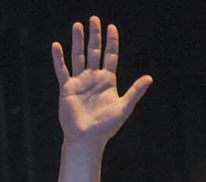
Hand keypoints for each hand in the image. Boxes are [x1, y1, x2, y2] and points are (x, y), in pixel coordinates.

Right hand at [50, 17, 151, 151]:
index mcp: (108, 81)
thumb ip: (135, 91)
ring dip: (77, 41)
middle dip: (94, 36)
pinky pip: (62, 70)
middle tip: (94, 19)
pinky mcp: (67, 88)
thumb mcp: (124, 107)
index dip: (111, 42)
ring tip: (77, 25)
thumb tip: (149, 78)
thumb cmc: (106, 126)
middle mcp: (93, 78)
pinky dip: (59, 58)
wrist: (87, 138)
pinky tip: (57, 45)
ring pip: (78, 56)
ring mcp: (80, 82)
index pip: (110, 56)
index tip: (112, 27)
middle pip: (94, 52)